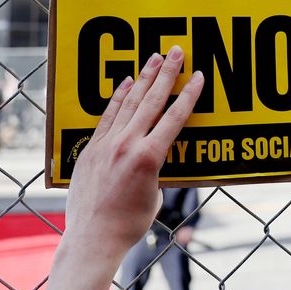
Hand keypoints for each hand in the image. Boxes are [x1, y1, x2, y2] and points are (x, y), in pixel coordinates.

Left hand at [63, 47, 202, 262]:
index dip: (189, 95)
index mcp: (149, 157)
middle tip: (175, 51)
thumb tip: (159, 156)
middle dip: (166, 74)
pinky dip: (118, 97)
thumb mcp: (155, 196)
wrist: (93, 238)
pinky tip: (126, 83)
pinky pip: (108, 116)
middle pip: (151, 100)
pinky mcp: (92, 148)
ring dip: (143, 78)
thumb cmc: (129, 225)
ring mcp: (107, 144)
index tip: (198, 76)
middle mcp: (127, 144)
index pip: (174, 117)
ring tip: (153, 58)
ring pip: (129, 102)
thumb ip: (158, 169)